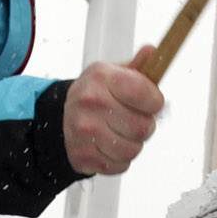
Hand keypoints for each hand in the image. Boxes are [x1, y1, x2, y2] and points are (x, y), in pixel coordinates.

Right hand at [63, 50, 164, 176]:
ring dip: (133, 144)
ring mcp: (84, 131)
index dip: (155, 101)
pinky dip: (120, 159)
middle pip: (143, 126)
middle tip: (133, 119)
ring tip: (120, 133)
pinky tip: (110, 146)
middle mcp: (90, 102)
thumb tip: (152, 52)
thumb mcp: (112, 74)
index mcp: (101, 77)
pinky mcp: (83, 156)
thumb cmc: (94, 95)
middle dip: (145, 125)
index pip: (144, 93)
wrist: (61, 119)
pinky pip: (121, 165)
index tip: (151, 102)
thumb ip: (137, 67)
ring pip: (133, 149)